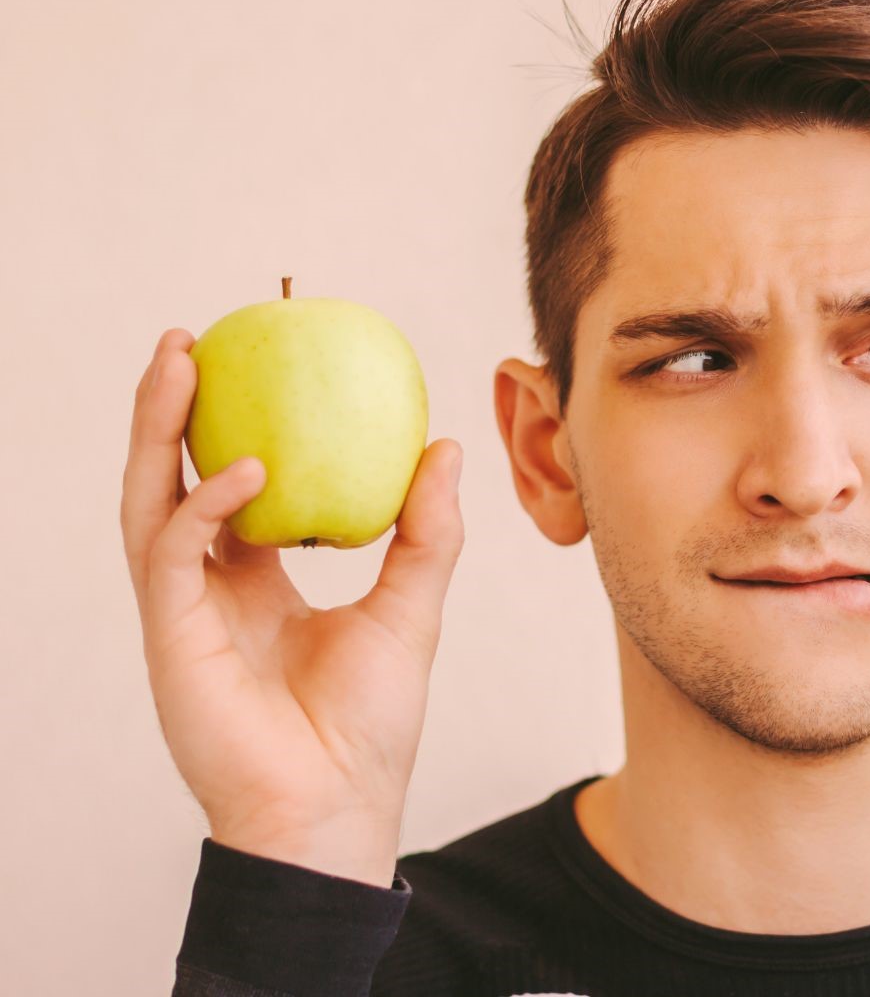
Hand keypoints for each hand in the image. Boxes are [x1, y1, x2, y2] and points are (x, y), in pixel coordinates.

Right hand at [121, 328, 465, 885]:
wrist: (340, 807)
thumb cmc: (372, 724)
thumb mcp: (412, 608)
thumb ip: (426, 530)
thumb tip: (444, 445)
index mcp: (255, 585)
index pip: (232, 490)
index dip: (232, 428)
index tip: (255, 365)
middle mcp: (210, 591)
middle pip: (172, 480)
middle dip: (169, 410)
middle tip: (191, 339)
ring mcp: (182, 613)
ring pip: (149, 501)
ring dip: (157, 431)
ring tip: (179, 361)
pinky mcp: (171, 637)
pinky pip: (171, 552)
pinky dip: (203, 504)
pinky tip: (245, 468)